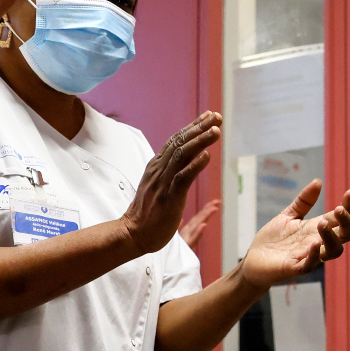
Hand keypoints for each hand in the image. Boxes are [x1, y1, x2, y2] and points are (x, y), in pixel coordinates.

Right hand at [119, 113, 220, 254]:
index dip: (193, 127)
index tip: (209, 116)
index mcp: (156, 167)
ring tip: (216, 131)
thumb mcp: (158, 185)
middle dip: (199, 128)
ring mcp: (162, 183)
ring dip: (200, 142)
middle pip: (180, 143)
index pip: (176, 141)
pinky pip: (182, 178)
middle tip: (217, 116)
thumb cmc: (148, 213)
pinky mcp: (168, 198)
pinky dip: (194, 166)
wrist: (132, 234)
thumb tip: (188, 159)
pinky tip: (206, 156)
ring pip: (182, 156)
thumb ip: (171, 172)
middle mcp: (159, 171)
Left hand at [238, 181, 349, 289]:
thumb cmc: (273, 240)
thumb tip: (318, 181)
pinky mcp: (295, 268)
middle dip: (346, 221)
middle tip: (338, 209)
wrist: (252, 260)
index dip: (348, 207)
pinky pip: (310, 264)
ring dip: (332, 237)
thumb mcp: (288, 215)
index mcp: (317, 229)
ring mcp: (308, 256)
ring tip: (322, 223)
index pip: (341, 219)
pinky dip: (314, 254)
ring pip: (334, 251)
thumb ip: (304, 201)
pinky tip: (314, 243)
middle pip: (346, 235)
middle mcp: (318, 243)